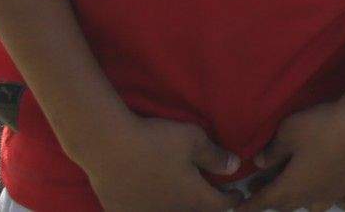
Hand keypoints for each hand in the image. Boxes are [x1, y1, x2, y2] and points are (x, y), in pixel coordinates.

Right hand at [70, 113, 236, 211]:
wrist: (109, 147)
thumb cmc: (156, 140)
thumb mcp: (194, 140)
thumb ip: (215, 156)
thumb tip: (234, 167)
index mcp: (193, 197)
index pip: (220, 205)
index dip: (231, 199)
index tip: (236, 195)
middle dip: (206, 206)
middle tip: (210, 194)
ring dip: (180, 207)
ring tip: (182, 196)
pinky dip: (153, 208)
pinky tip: (151, 198)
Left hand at [245, 96, 344, 211]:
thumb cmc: (321, 125)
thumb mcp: (288, 131)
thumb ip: (272, 151)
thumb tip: (260, 164)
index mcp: (291, 187)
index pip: (264, 201)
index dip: (249, 205)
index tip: (238, 208)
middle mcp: (313, 197)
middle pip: (287, 205)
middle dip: (273, 198)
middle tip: (263, 184)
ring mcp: (337, 193)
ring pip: (315, 207)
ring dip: (303, 200)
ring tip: (300, 188)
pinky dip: (343, 203)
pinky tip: (341, 196)